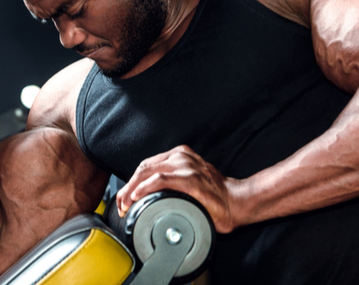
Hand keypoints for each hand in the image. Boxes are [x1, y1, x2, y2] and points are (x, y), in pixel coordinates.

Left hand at [116, 145, 242, 232]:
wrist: (236, 202)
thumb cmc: (214, 196)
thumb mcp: (189, 181)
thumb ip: (171, 182)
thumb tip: (148, 195)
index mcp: (180, 155)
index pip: (147, 165)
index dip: (132, 181)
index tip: (125, 197)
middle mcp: (181, 156)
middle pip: (144, 168)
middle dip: (127, 186)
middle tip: (122, 203)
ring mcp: (186, 166)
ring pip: (148, 171)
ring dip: (132, 189)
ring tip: (126, 203)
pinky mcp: (191, 179)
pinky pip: (161, 180)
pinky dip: (145, 187)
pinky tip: (137, 195)